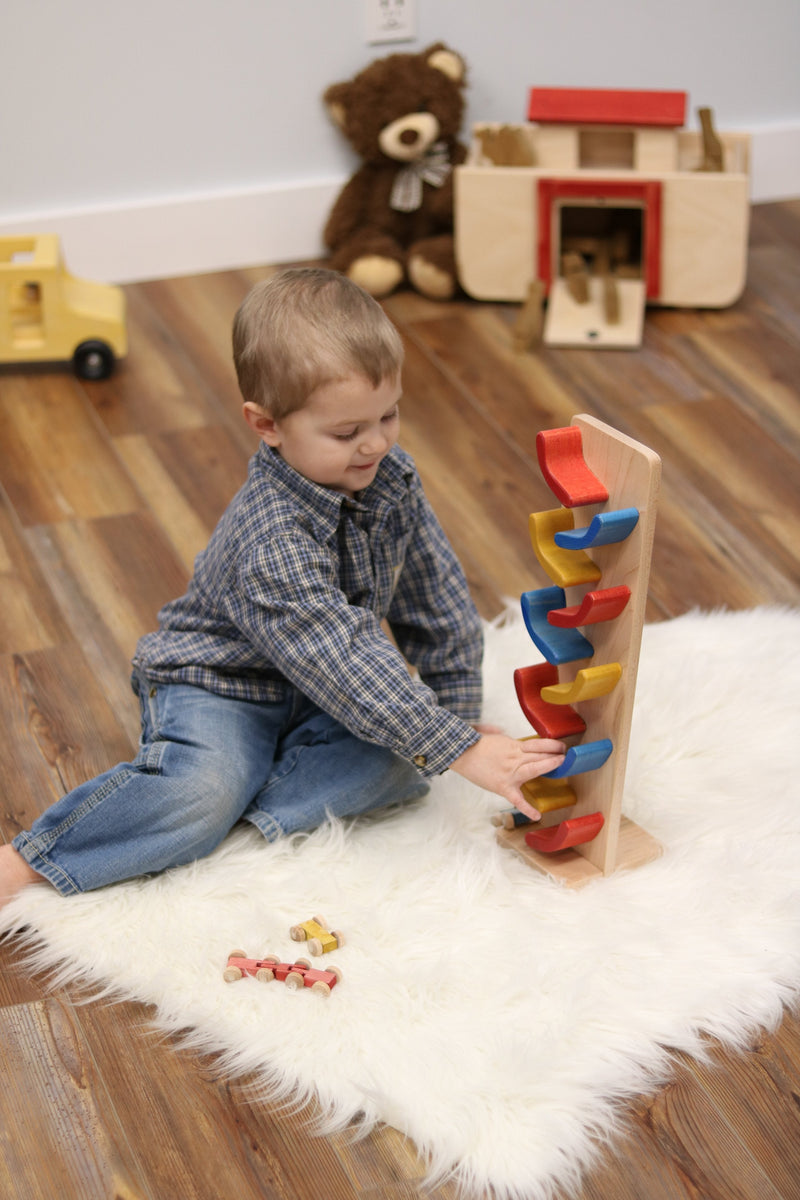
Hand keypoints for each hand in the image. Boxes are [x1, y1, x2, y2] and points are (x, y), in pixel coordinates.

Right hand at [450, 731, 565, 817]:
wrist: (459, 753)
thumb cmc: (472, 743)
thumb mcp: (487, 732)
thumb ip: (497, 732)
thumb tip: (500, 731)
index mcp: (513, 745)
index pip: (538, 744)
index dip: (552, 745)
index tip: (560, 746)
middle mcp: (515, 758)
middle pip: (540, 756)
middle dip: (555, 755)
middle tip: (566, 756)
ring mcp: (510, 773)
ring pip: (535, 769)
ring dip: (549, 766)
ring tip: (561, 766)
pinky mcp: (503, 787)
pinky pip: (517, 799)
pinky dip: (527, 809)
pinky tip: (537, 816)